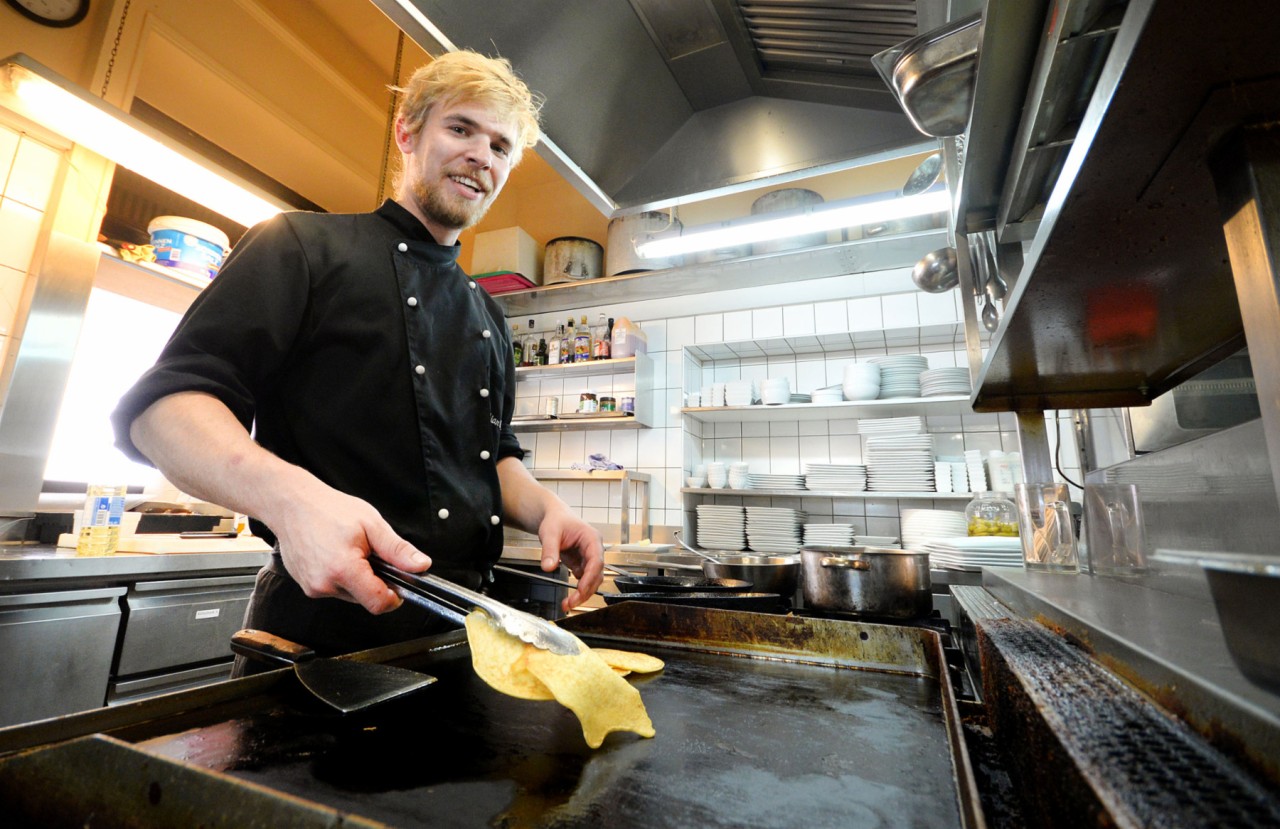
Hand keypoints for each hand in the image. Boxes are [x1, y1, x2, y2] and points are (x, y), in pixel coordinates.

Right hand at [270, 479, 430, 613]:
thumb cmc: (328, 509)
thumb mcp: (371, 524)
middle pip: (365, 599)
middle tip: (369, 554)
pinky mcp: (305, 586)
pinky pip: (333, 589)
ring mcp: (312, 587)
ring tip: (349, 550)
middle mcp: (324, 584)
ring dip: (357, 579)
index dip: (394, 596)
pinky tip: (335, 555)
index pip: (378, 603)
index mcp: (343, 570)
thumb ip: (397, 550)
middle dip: (374, 581)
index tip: (398, 581)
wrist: (291, 503)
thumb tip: (421, 566)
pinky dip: (340, 576)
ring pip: (350, 595)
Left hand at [537, 506, 603, 612]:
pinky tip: (569, 599)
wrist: (554, 518)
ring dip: (582, 593)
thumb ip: (549, 550)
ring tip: (568, 604)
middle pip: (596, 574)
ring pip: (592, 580)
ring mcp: (589, 558)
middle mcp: (594, 549)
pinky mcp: (582, 564)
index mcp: (591, 539)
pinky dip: (578, 591)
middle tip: (571, 603)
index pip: (596, 561)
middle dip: (585, 591)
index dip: (590, 577)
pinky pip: (584, 580)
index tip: (581, 590)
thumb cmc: (556, 521)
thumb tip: (548, 567)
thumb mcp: (550, 533)